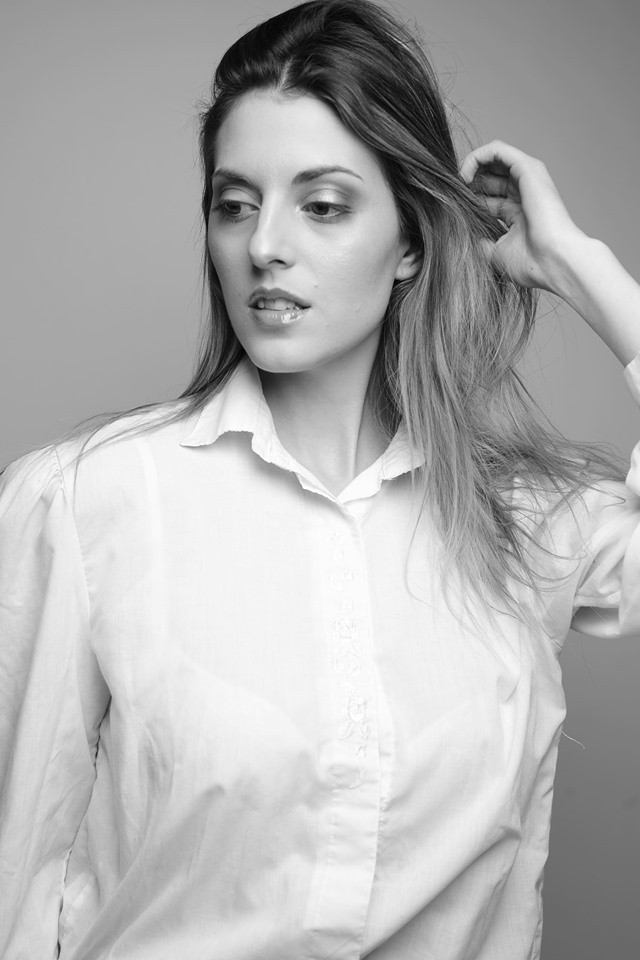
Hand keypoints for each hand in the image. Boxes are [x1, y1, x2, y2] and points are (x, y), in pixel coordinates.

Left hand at [459, 140, 588, 292]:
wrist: (554, 262)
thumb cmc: (531, 263)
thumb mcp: (495, 254)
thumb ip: (479, 242)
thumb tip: (463, 236)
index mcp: (517, 213)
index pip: (488, 197)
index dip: (468, 199)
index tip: (451, 209)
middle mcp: (523, 194)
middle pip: (488, 177)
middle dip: (467, 183)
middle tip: (452, 196)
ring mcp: (527, 179)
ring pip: (492, 159)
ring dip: (469, 167)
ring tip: (457, 185)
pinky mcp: (528, 168)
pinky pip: (497, 149)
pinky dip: (476, 157)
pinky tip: (464, 176)